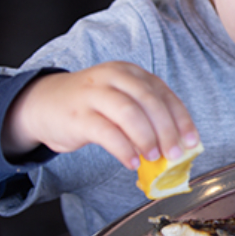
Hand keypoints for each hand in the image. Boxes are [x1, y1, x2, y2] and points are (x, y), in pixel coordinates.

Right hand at [1, 61, 199, 169]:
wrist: (43, 104)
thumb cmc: (92, 107)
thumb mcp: (121, 102)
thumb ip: (146, 117)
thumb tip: (176, 146)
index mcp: (131, 73)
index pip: (163, 94)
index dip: (181, 119)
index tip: (192, 141)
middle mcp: (114, 77)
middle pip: (149, 101)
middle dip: (167, 130)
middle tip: (175, 153)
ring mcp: (94, 93)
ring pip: (129, 113)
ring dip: (146, 138)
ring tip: (154, 157)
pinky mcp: (78, 114)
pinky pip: (106, 132)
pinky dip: (124, 149)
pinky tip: (132, 162)